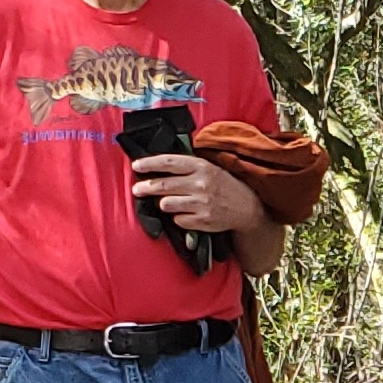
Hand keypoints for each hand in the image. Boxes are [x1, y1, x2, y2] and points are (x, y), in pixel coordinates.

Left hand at [131, 153, 270, 235]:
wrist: (247, 207)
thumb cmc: (223, 185)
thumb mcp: (208, 168)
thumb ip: (186, 168)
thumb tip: (156, 169)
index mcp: (200, 166)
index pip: (168, 162)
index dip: (149, 164)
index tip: (136, 166)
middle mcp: (200, 183)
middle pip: (162, 185)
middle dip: (145, 188)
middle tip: (137, 189)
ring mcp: (201, 203)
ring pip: (166, 204)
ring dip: (165, 204)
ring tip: (170, 202)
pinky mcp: (202, 220)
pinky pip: (177, 220)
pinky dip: (179, 218)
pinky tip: (187, 214)